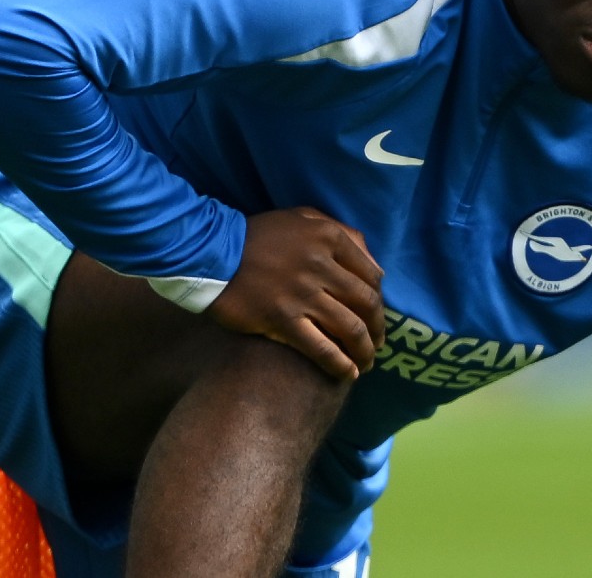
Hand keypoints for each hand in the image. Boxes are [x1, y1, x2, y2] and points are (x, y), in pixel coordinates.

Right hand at [205, 207, 383, 380]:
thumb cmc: (258, 235)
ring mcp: (302, 294)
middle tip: (378, 345)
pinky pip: (321, 348)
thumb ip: (341, 232)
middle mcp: (322, 265)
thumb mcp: (303, 217)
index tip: (377, 317)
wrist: (211, 253)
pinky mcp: (282, 319)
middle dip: (379, 329)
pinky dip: (340, 364)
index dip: (380, 302)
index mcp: (329, 238)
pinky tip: (348, 374)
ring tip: (366, 363)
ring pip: (350, 328)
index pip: (372, 276)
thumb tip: (374, 264)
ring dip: (365, 350)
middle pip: (366, 304)